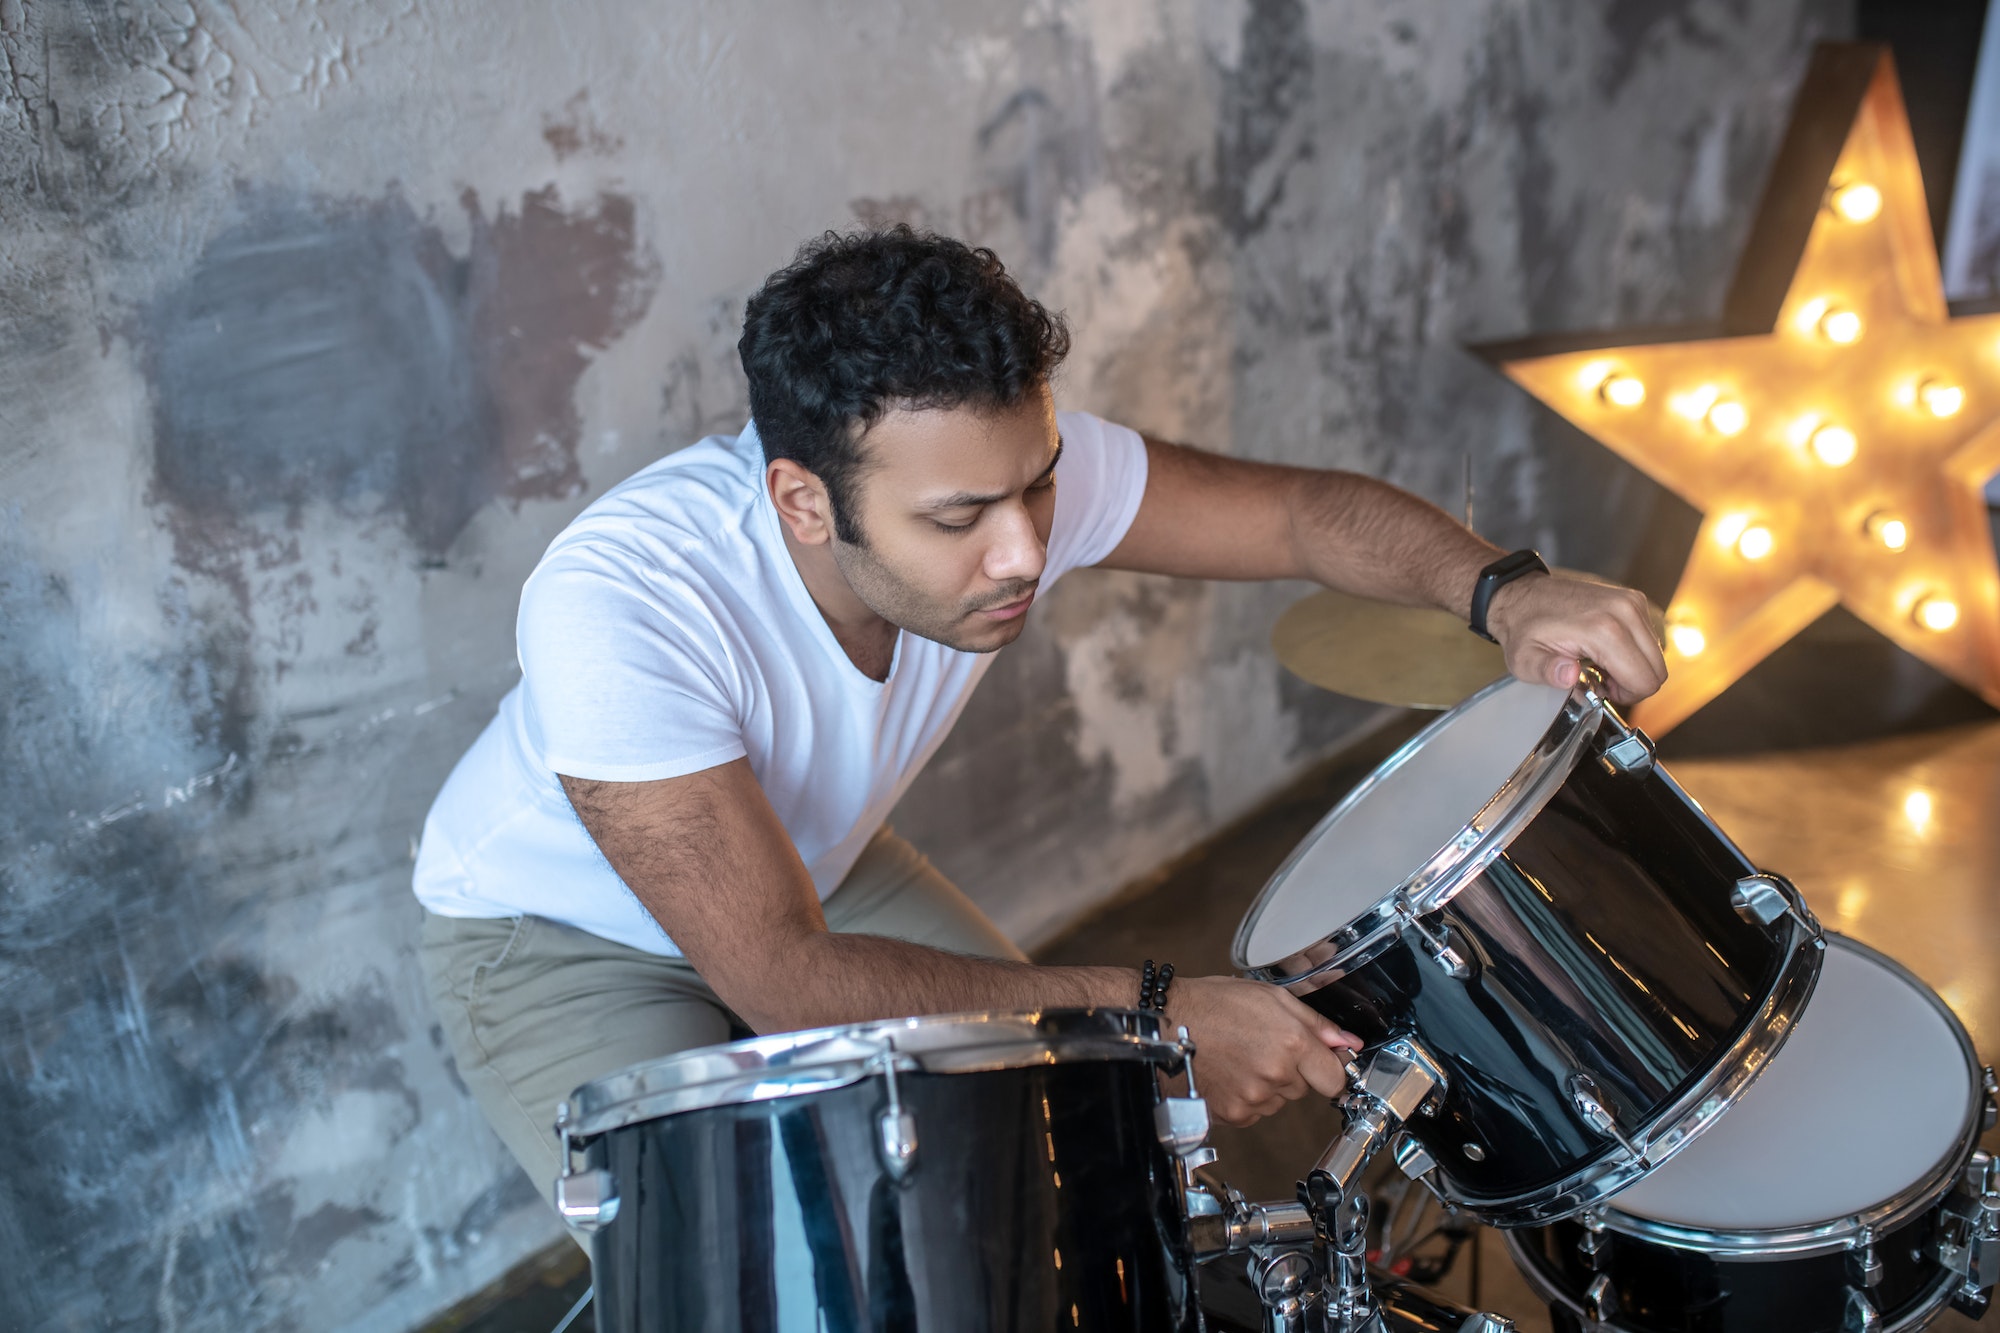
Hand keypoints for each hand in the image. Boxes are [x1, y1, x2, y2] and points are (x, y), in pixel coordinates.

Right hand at [1166, 976, 1362, 1125]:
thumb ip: (1316, 1023)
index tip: (1320, 1063)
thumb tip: (1348, 1043)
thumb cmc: (1213, 1003)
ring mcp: (1253, 1099)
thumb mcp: (1270, 997)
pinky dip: (1245, 1097)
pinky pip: (1254, 1112)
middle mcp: (1275, 1076)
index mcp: (1291, 1043)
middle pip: (1303, 1088)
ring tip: (1240, 1056)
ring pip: (1278, 1101)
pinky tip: (1228, 1073)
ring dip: (1267, 1084)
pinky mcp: (1232, 1115)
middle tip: (1262, 1045)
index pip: (1335, 1079)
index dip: (1329, 1069)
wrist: (1165, 1022)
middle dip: (1292, 1070)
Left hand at [1485, 574, 1666, 704]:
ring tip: (1600, 665)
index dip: (1626, 696)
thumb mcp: (1525, 660)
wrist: (1522, 595)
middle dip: (1632, 685)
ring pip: (1656, 656)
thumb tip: (1569, 675)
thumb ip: (1547, 672)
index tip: (1601, 690)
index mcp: (1604, 629)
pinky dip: (1634, 652)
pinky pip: (1649, 639)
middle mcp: (1625, 611)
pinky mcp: (1633, 599)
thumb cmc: (1524, 629)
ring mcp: (1632, 602)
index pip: (1644, 681)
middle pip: (1657, 670)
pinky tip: (1605, 651)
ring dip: (1633, 668)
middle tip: (1600, 681)